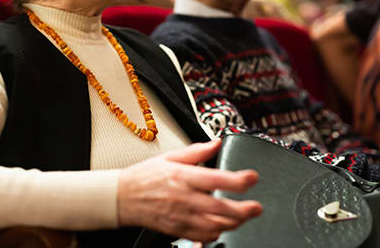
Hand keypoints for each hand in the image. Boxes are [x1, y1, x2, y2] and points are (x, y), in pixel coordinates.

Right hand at [117, 139, 261, 241]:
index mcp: (183, 177)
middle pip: (220, 208)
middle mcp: (184, 198)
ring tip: (243, 217)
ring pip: (215, 225)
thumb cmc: (145, 176)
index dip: (238, 180)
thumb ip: (197, 151)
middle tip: (257, 207)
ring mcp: (181, 216)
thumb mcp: (170, 157)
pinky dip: (215, 234)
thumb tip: (217, 143)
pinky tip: (221, 227)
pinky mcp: (177, 230)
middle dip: (243, 210)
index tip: (252, 178)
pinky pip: (202, 237)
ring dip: (233, 223)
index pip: (216, 179)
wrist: (122, 197)